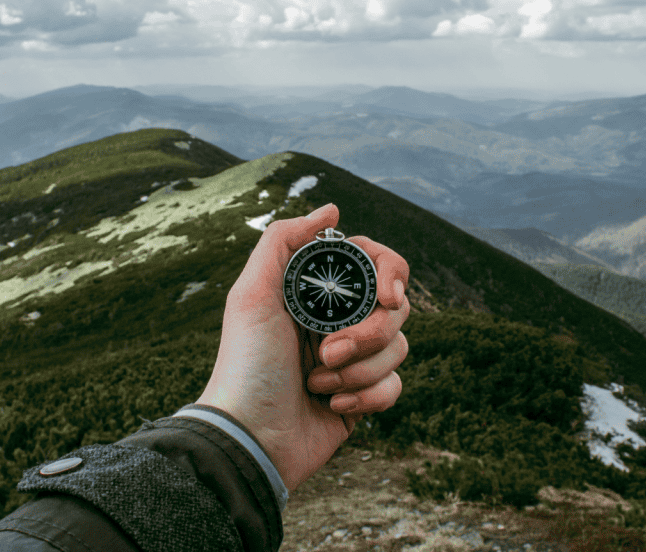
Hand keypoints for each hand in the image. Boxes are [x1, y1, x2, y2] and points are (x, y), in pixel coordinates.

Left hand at [196, 203, 409, 492]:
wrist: (250, 437)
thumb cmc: (246, 364)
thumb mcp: (252, 294)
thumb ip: (284, 241)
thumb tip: (332, 209)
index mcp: (316, 292)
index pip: (376, 265)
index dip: (391, 275)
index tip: (387, 297)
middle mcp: (337, 320)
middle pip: (395, 308)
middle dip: (367, 334)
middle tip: (327, 352)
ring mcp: (353, 360)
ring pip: (399, 348)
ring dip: (359, 370)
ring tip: (318, 383)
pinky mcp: (363, 397)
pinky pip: (395, 386)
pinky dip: (367, 398)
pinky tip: (332, 407)